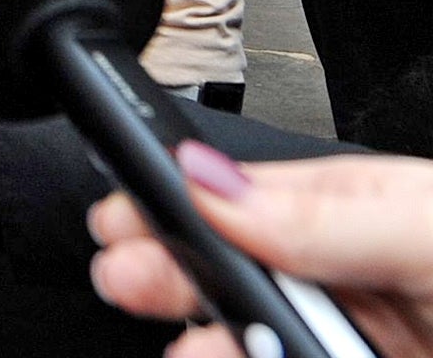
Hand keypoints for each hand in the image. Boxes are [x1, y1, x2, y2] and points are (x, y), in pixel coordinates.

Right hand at [88, 146, 432, 356]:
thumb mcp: (422, 229)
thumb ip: (322, 212)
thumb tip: (207, 181)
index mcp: (341, 210)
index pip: (229, 202)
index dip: (167, 211)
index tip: (119, 224)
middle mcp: (333, 278)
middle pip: (225, 277)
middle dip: (165, 276)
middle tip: (123, 280)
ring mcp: (338, 339)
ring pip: (247, 341)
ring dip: (208, 346)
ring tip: (194, 354)